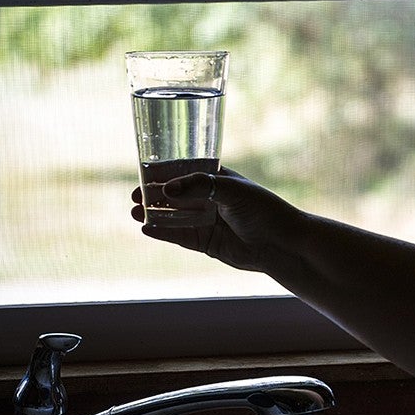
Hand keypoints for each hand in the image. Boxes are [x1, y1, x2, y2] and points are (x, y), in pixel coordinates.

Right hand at [131, 168, 306, 273]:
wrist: (280, 243)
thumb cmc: (262, 209)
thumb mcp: (232, 190)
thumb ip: (200, 186)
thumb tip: (166, 189)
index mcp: (218, 179)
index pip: (184, 172)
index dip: (162, 173)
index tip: (143, 174)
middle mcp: (209, 199)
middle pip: (174, 195)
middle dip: (153, 195)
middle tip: (134, 196)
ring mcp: (206, 221)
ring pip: (173, 216)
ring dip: (153, 213)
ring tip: (134, 212)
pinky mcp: (205, 242)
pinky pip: (178, 236)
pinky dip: (162, 232)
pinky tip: (146, 228)